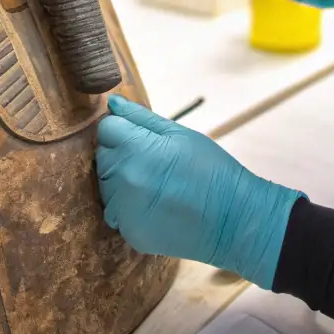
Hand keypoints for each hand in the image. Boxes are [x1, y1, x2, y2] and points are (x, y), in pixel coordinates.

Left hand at [95, 96, 302, 288]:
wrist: (231, 219)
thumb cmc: (210, 168)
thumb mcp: (180, 134)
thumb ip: (142, 117)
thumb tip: (112, 102)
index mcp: (136, 148)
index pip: (106, 129)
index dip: (122, 130)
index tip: (141, 138)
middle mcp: (123, 178)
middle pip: (102, 156)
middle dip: (120, 154)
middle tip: (152, 161)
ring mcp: (123, 209)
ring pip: (105, 186)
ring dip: (121, 182)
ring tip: (154, 184)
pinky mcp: (128, 232)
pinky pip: (115, 212)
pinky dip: (127, 208)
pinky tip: (154, 205)